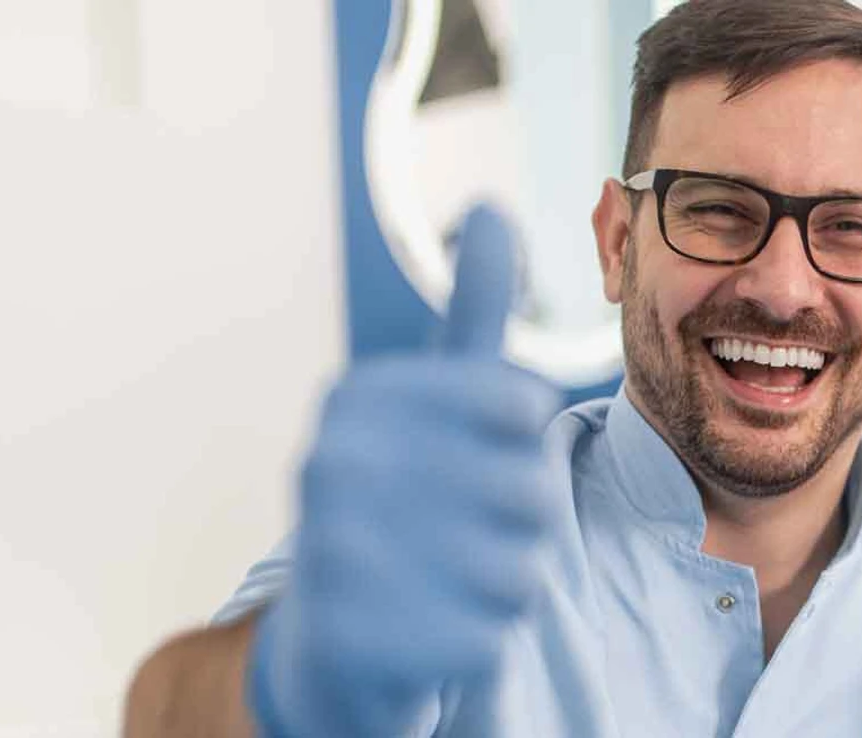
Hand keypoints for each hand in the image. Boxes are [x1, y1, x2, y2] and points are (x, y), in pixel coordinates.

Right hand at [250, 205, 565, 736]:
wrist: (336, 642)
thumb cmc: (408, 503)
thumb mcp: (441, 400)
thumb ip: (473, 311)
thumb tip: (488, 203)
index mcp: (360, 398)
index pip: (521, 408)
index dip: (526, 444)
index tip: (478, 456)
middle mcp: (331, 464)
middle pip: (531, 490)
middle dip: (523, 523)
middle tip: (464, 532)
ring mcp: (333, 553)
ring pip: (521, 570)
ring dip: (510, 584)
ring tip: (451, 579)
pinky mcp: (353, 640)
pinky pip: (493, 637)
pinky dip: (484, 642)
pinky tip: (436, 630)